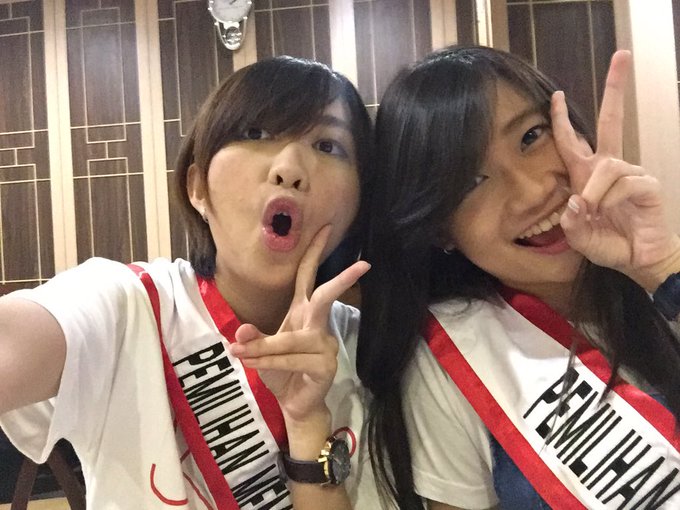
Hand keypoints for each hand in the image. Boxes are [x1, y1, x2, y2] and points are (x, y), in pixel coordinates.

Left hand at [229, 225, 369, 422]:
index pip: (308, 276)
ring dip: (264, 348)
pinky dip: (270, 363)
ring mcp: (325, 344)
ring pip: (291, 339)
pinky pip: (291, 360)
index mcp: (302, 312)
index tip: (325, 227)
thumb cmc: (281, 371)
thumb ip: (253, 340)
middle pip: (326, 296)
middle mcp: (317, 324)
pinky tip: (254, 366)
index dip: (314, 252)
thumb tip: (241, 332)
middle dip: (342, 279)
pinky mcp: (325, 365)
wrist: (293, 403)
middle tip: (363, 265)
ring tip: (239, 354)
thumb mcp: (259, 352)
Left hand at [552, 50, 679, 289]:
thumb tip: (574, 201)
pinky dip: (610, 200)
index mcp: (586, 175)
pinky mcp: (646, 184)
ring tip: (594, 213)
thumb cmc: (607, 244)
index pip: (573, 141)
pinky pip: (622, 182)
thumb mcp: (578, 236)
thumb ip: (571, 222)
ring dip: (594, 192)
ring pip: (606, 166)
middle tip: (621, 55)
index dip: (563, 119)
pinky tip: (611, 213)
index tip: (556, 95)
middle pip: (612, 120)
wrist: (636, 260)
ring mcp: (629, 173)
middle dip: (615, 88)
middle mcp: (608, 168)